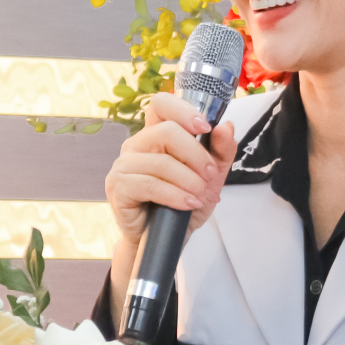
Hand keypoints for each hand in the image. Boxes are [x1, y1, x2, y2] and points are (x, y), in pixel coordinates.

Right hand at [105, 93, 239, 257]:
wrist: (169, 240)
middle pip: (166, 131)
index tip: (205, 127)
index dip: (183, 110)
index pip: (162, 104)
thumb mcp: (212, 177)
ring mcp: (124, 164)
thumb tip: (226, 127)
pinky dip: (174, 195)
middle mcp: (136, 144)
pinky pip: (149, 184)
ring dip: (188, 180)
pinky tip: (187, 203)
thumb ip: (221, 151)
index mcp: (157, 134)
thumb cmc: (185, 204)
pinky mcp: (118, 186)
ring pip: (161, 162)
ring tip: (200, 196)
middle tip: (209, 175)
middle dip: (195, 154)